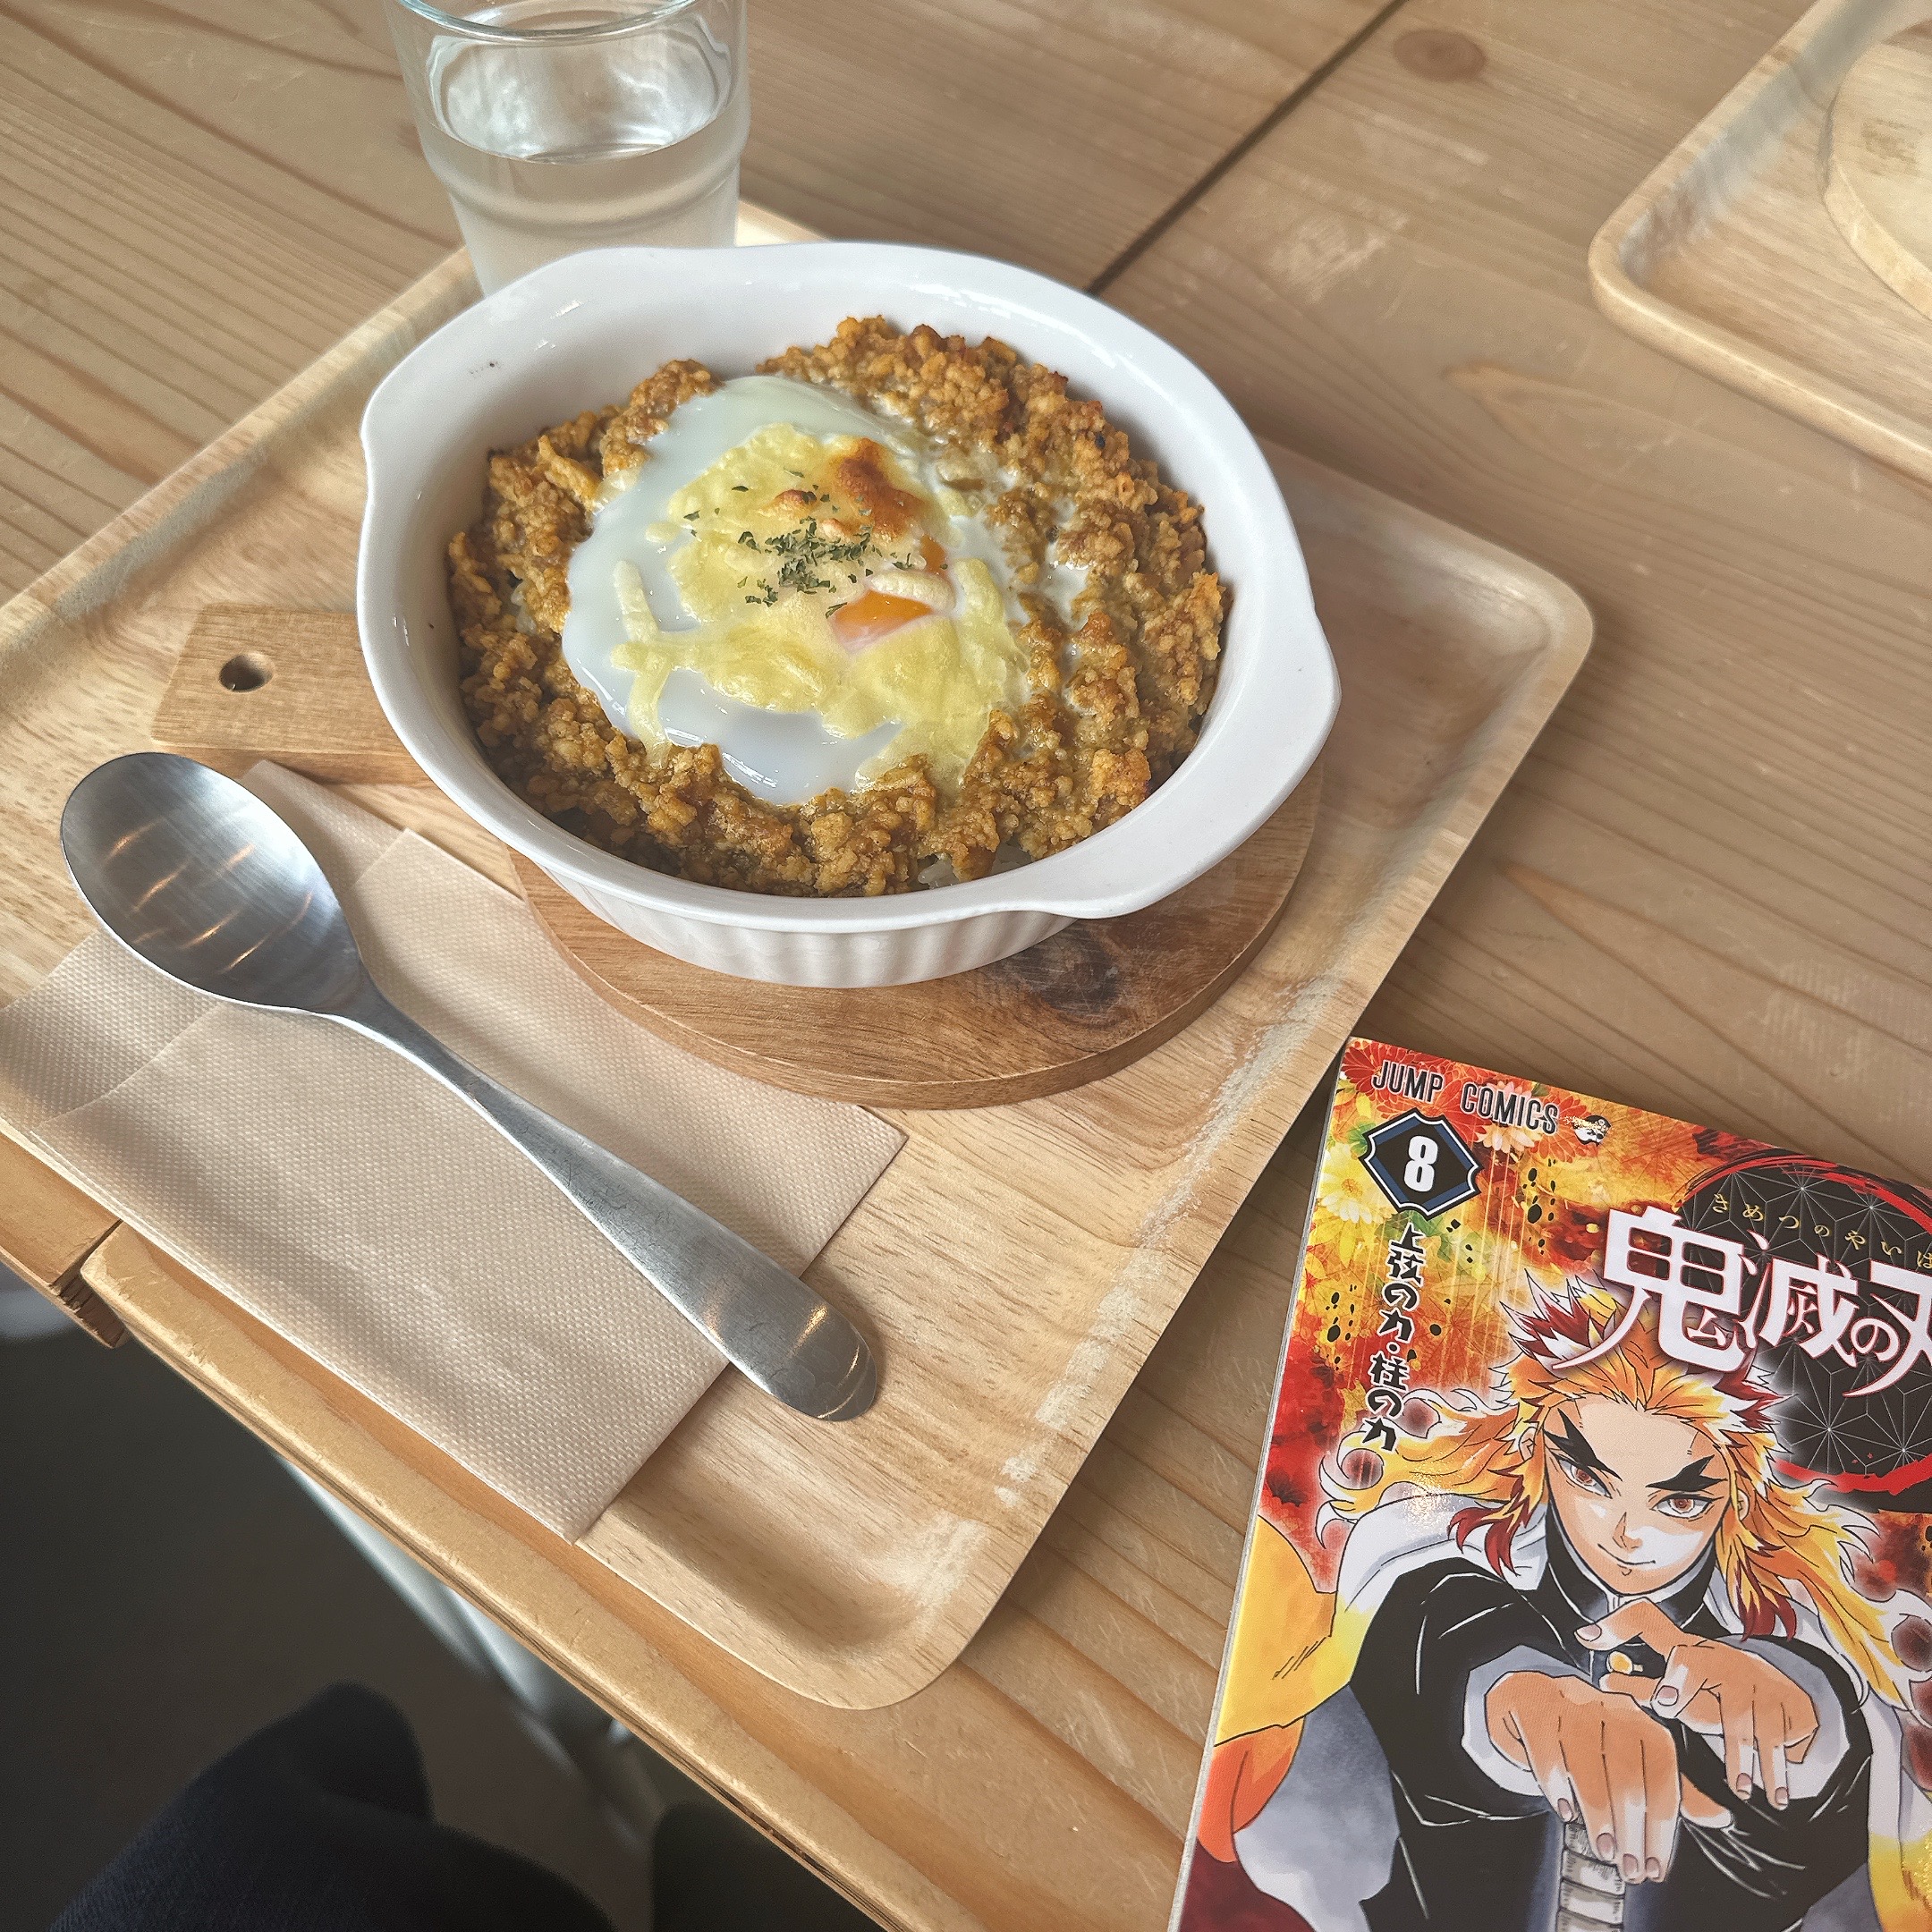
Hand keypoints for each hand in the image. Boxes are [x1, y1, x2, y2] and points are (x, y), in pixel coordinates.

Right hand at [1485, 1670, 1729, 1882]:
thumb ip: (1674, 1789)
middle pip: (1626, 1778)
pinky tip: (1565, 1812)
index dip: (1663, 1828)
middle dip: (1631, 1832)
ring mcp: (1571, 1706)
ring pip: (1587, 1769)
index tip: (1657, 1868)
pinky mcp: (1536, 1709)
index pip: (1662, 1779)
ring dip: (1598, 1818)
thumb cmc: (1594, 1740)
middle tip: (1630, 1869)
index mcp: (1643, 1724)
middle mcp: (1611, 1709)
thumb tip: (1721, 1818)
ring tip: (1603, 1850)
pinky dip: (1556, 1789)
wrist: (1536, 1699)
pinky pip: (1547, 1755)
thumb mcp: (1635, 1759)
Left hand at [1580, 1602, 1817, 1808]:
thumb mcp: (1678, 1682)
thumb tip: (1599, 1667)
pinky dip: (1780, 1769)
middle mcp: (1719, 1658)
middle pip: (1695, 1663)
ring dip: (1738, 1752)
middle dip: (1680, 1681)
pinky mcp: (1792, 1702)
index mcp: (1687, 1651)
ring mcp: (1757, 1678)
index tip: (1595, 1645)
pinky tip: (1776, 1796)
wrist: (1778, 1687)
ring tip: (1737, 1787)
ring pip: (1741, 1713)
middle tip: (1665, 1704)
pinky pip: (1783, 1736)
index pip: (1647, 1623)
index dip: (1622, 1628)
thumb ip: (1642, 1684)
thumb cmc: (1713, 1687)